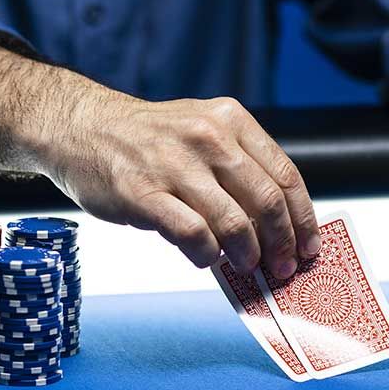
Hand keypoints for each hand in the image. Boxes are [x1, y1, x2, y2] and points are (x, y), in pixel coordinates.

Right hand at [0, 34, 319, 276]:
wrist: (79, 127)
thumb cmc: (147, 141)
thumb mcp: (200, 133)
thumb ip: (237, 169)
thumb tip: (275, 228)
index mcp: (230, 121)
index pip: (285, 175)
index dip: (303, 219)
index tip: (309, 248)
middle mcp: (208, 137)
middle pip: (266, 202)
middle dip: (282, 244)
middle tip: (283, 268)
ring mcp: (174, 164)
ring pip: (234, 222)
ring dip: (247, 254)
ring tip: (246, 267)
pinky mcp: (142, 192)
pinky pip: (192, 235)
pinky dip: (207, 255)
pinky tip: (206, 259)